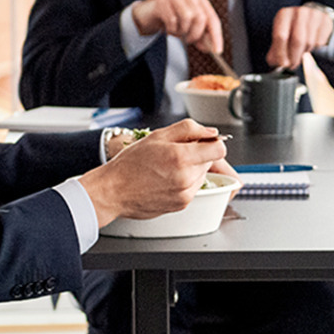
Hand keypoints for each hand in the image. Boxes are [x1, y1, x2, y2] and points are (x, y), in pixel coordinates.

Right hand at [78, 120, 226, 226]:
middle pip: (210, 161)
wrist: (113, 191)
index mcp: (181, 157)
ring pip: (202, 175)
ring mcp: (185, 194)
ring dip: (191, 169)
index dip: (213, 143)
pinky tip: (166, 179)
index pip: (219, 150)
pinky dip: (185, 182)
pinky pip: (193, 188)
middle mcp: (186, 178)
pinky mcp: (182, 204)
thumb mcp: (158, 136)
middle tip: (175, 153)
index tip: (203, 142)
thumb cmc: (130, 163)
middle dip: (198, 155)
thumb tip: (212, 133)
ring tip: (168, 168)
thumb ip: (189, 129)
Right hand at [130, 0, 224, 54]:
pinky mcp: (162, 2)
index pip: (213, 19)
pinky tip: (169, 29)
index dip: (216, 36)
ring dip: (182, 31)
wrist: (149, 14)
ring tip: (177, 31)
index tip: (217, 50)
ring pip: (187, 17)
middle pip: (201, 18)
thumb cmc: (172, 19)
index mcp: (200, 0)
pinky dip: (171, 29)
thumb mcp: (190, 29)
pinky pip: (172, 19)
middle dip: (195, 34)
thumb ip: (202, 37)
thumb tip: (212, 48)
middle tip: (188, 40)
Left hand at [266, 3, 333, 69]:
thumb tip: (279, 64)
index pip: (281, 36)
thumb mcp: (281, 37)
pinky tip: (310, 44)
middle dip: (294, 57)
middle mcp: (299, 12)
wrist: (310, 18)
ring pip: (310, 42)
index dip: (281, 53)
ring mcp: (314, 15)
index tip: (283, 64)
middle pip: (297, 40)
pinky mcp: (325, 20)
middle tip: (293, 65)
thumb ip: (276, 52)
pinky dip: (315, 48)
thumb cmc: (292, 30)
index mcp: (283, 15)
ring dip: (304, 52)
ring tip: (301, 51)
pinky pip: (320, 41)